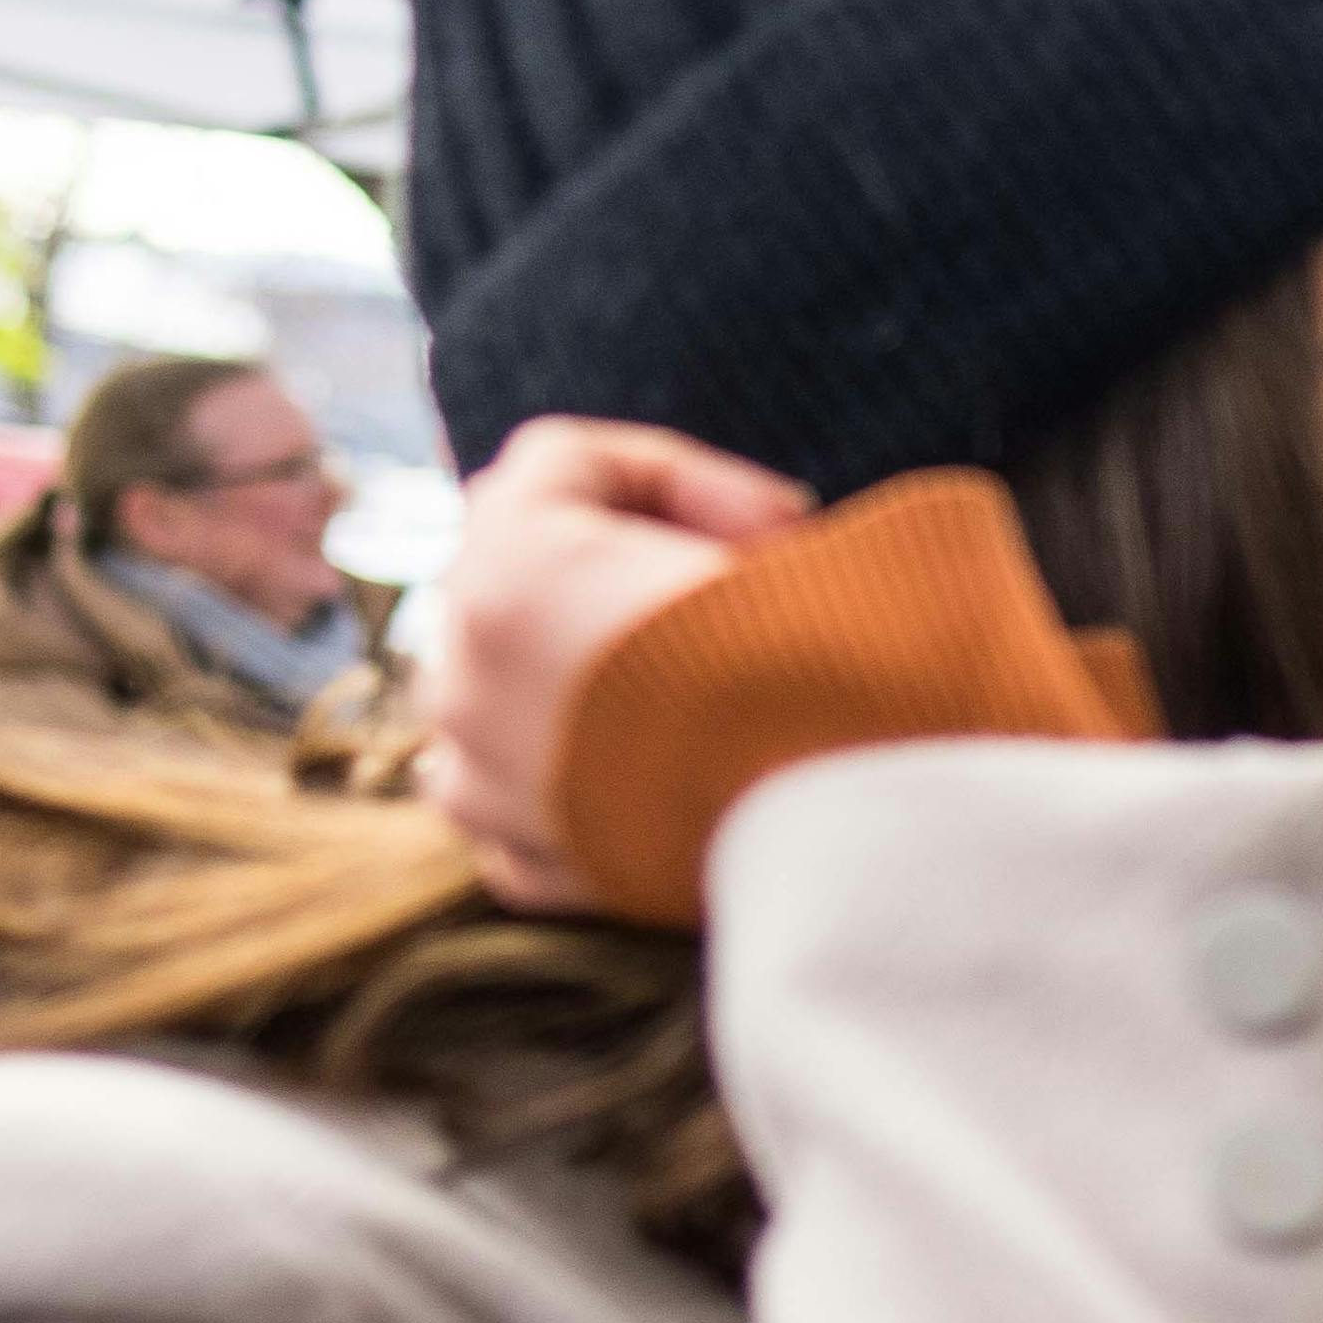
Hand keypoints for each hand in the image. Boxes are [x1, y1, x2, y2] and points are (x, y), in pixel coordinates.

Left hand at [421, 419, 815, 912]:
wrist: (853, 845)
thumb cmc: (828, 681)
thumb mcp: (801, 556)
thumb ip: (738, 527)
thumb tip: (750, 562)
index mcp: (514, 570)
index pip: (567, 461)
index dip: (690, 475)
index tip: (788, 532)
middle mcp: (469, 671)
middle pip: (523, 569)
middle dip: (632, 573)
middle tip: (754, 605)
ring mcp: (485, 778)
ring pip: (502, 682)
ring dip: (587, 670)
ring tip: (705, 690)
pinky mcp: (530, 861)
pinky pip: (527, 792)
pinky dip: (584, 773)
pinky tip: (671, 772)